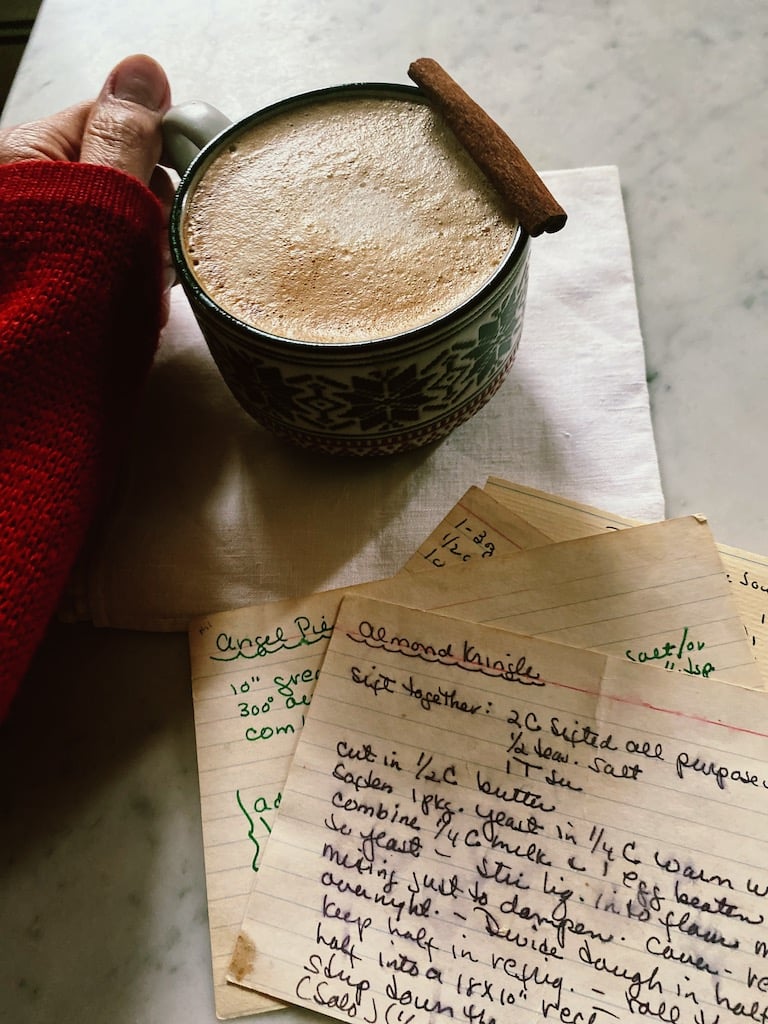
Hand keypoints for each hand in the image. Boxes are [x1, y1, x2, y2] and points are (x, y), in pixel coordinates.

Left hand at [0, 54, 174, 315]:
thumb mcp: (102, 201)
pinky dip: (130, 282)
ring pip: (119, 222)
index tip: (183, 183)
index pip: (110, 118)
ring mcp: (48, 239)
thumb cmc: (62, 290)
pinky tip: (135, 307)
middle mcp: (33, 192)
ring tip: (146, 290)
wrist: (36, 384)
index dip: (155, 145)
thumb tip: (143, 70)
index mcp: (29, 154)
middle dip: (149, 210)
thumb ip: (124, 134)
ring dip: (144, 253)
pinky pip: (112, 262)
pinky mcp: (64, 280)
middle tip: (155, 251)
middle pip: (116, 172)